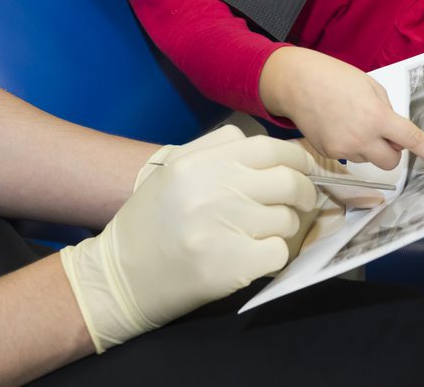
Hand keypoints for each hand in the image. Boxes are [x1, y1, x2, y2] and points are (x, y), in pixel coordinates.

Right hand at [60, 133, 317, 351]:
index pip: (270, 148)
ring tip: (264, 232)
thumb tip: (270, 147)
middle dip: (303, 193)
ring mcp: (223, 229)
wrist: (120, 275)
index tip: (302, 170)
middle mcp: (213, 190)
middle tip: (300, 203)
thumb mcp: (174, 169)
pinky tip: (255, 256)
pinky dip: (274, 255)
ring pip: (287, 220)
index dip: (296, 158)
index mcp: (200, 162)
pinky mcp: (231, 266)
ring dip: (285, 227)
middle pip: (288, 182)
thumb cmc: (152, 220)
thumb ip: (217, 148)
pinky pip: (278, 253)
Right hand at [260, 46, 423, 173]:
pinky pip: (350, 156)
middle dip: (392, 150)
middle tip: (381, 130)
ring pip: (370, 158)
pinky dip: (350, 145)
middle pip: (392, 161)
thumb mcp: (370, 86)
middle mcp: (363, 137)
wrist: (297, 83)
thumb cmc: (334, 78)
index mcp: (378, 116)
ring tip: (350, 120)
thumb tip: (392, 134)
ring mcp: (345, 148)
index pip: (412, 140)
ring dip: (369, 146)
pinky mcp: (329, 153)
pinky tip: (337, 125)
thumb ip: (386, 110)